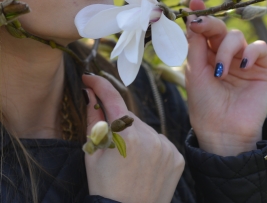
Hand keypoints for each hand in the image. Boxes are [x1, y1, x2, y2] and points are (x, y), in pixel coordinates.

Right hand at [82, 74, 184, 202]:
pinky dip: (151, 147)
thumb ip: (94, 120)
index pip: (112, 98)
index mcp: (125, 136)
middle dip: (118, 122)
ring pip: (145, 129)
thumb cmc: (105, 188)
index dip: (99, 85)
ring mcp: (166, 147)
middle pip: (129, 116)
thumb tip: (91, 95)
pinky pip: (160, 142)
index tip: (90, 78)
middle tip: (110, 144)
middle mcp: (150, 137)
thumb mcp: (92, 154)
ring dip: (135, 135)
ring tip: (128, 161)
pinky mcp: (177, 157)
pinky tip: (144, 166)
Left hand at [184, 0, 266, 155]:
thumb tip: (193, 18)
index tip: (193, 2)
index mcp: (205, 54)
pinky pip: (259, 48)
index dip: (200, 15)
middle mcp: (225, 54)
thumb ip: (195, 44)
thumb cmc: (204, 104)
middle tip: (200, 26)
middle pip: (220, 28)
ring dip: (225, 49)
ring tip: (220, 70)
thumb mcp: (194, 71)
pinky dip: (250, 52)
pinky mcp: (262, 69)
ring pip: (237, 36)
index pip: (203, 29)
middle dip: (210, 24)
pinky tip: (242, 64)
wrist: (223, 131)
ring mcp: (244, 61)